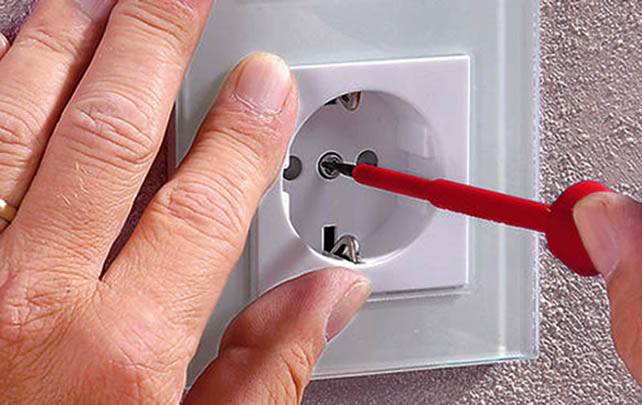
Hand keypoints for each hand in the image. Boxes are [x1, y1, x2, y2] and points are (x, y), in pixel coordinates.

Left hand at [0, 1, 370, 402]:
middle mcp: (24, 303)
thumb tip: (330, 298)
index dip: (243, 132)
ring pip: (9, 122)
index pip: (204, 204)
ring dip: (60, 44)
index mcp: (119, 355)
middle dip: (153, 41)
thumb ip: (269, 373)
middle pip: (107, 132)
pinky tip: (3, 54)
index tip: (263, 83)